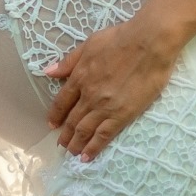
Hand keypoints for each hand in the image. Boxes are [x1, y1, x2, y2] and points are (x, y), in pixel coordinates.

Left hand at [46, 15, 180, 159]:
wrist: (148, 43)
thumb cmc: (120, 38)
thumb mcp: (89, 44)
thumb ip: (69, 62)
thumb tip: (48, 72)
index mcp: (79, 77)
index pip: (62, 101)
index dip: (56, 115)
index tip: (51, 124)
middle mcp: (88, 95)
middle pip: (72, 119)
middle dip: (65, 134)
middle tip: (61, 145)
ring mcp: (104, 107)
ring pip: (84, 130)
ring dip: (76, 144)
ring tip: (71, 153)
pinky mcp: (122, 115)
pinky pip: (104, 135)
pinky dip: (93, 148)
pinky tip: (87, 157)